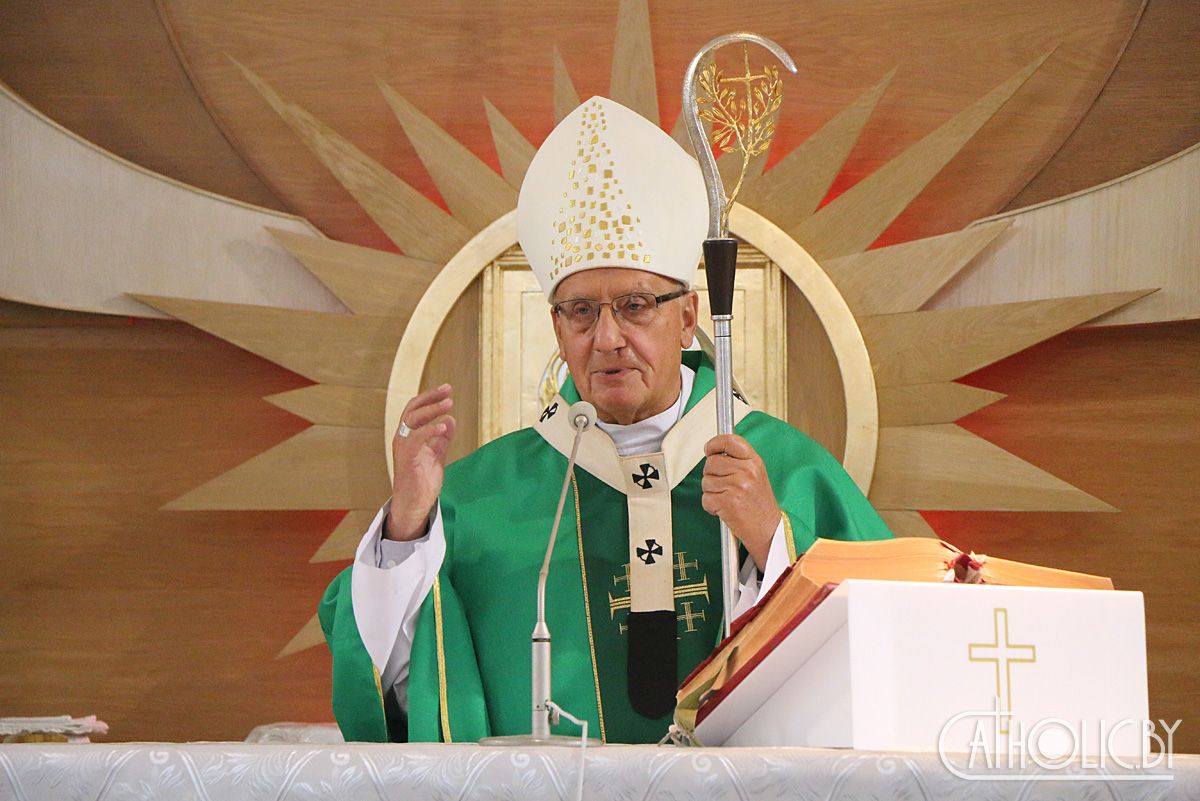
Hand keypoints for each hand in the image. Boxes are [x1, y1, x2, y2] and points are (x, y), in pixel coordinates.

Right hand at [385, 384, 456, 540]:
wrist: (413, 505)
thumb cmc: (422, 482)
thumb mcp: (436, 456)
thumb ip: (442, 439)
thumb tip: (451, 420)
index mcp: (409, 436)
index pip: (416, 409)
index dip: (430, 398)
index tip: (447, 390)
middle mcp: (403, 438)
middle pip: (412, 409)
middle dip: (430, 398)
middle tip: (448, 390)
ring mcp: (403, 448)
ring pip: (412, 420)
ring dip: (431, 410)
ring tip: (449, 404)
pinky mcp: (406, 460)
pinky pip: (415, 439)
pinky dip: (429, 430)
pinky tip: (444, 426)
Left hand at [701, 434, 781, 569]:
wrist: (769, 531)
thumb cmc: (760, 505)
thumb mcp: (756, 476)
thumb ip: (738, 462)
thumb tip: (713, 452)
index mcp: (754, 462)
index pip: (730, 441)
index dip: (715, 443)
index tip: (709, 449)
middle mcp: (747, 472)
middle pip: (711, 462)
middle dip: (711, 474)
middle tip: (723, 486)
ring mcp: (737, 487)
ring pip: (706, 481)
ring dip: (711, 492)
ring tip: (727, 499)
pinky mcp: (728, 502)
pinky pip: (706, 498)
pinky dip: (710, 506)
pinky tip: (724, 510)